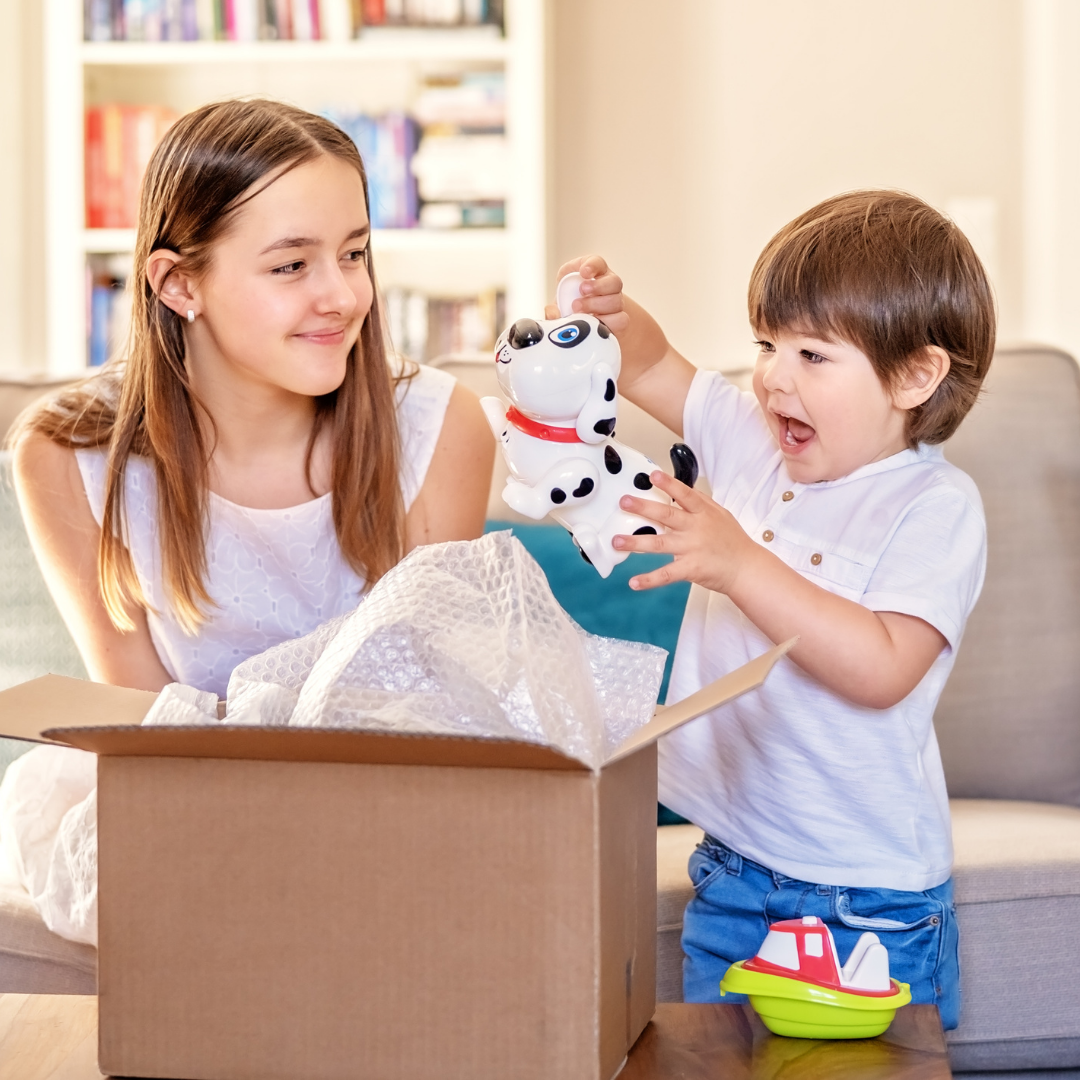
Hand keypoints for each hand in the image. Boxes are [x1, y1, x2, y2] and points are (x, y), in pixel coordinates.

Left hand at [544, 256, 629, 333]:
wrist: (584, 317)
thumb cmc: (572, 303)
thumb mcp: (560, 300)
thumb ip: (554, 305)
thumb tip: (551, 314)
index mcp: (595, 272)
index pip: (598, 262)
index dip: (592, 266)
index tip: (583, 272)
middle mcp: (608, 285)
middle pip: (613, 282)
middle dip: (597, 289)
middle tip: (580, 296)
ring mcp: (616, 301)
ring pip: (617, 301)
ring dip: (598, 307)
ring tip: (581, 313)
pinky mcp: (619, 318)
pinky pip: (621, 320)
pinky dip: (607, 323)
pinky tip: (594, 325)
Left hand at [612, 470, 760, 593]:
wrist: (746, 568)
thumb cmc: (732, 541)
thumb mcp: (721, 514)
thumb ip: (700, 503)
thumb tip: (683, 489)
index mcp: (703, 513)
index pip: (685, 495)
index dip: (669, 485)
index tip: (653, 475)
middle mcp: (695, 528)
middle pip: (667, 515)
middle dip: (643, 508)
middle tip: (624, 501)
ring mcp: (692, 549)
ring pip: (660, 544)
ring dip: (636, 543)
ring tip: (616, 541)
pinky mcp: (690, 569)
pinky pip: (667, 574)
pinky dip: (650, 579)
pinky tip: (633, 582)